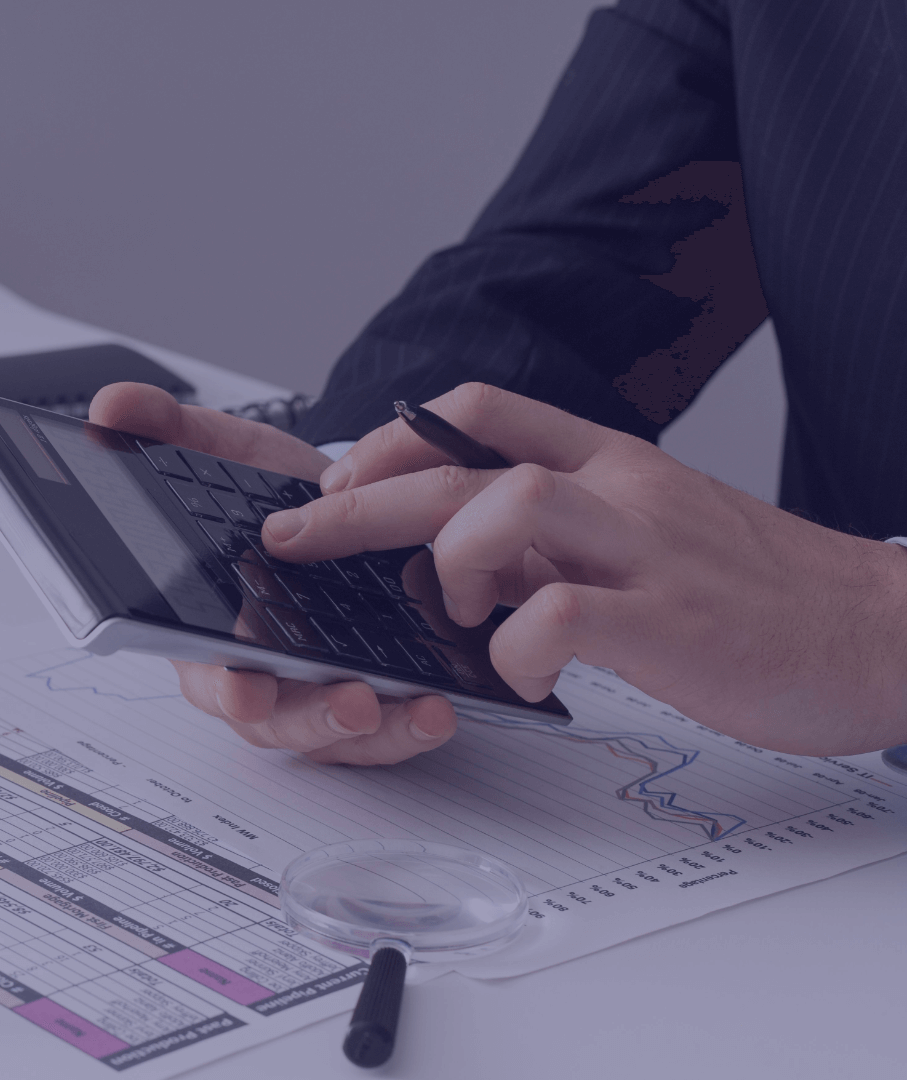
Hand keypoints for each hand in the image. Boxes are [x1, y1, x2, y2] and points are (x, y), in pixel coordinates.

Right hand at [88, 382, 460, 763]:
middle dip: (312, 719)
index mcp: (203, 629)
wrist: (341, 507)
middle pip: (271, 721)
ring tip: (419, 710)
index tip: (244, 690)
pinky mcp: (366, 699)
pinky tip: (440, 708)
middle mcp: (254, 674)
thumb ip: (166, 429)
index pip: (204, 674)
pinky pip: (384, 737)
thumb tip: (111, 407)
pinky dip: (411, 727)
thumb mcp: (220, 451)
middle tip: (352, 702)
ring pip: (331, 738)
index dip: (223, 688)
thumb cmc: (271, 500)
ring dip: (375, 734)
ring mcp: (310, 695)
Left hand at [266, 382, 906, 755]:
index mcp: (611, 463)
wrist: (886, 631)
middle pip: (462, 462)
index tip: (337, 477)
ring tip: (446, 610)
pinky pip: (561, 616)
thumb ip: (554, 538)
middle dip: (358, 498)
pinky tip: (517, 671)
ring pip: (506, 506)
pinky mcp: (672, 625)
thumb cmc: (759, 593)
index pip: (482, 408)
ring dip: (446, 559)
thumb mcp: (645, 537)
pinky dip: (513, 648)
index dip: (391, 435)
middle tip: (295, 534)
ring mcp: (646, 552)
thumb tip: (454, 551)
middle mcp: (621, 491)